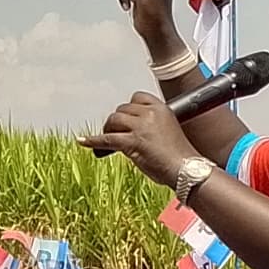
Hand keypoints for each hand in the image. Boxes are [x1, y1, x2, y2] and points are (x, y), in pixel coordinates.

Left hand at [78, 92, 204, 190]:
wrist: (186, 169)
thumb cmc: (179, 156)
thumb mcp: (167, 131)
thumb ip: (151, 126)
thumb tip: (131, 132)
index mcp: (161, 109)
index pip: (137, 98)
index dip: (128, 109)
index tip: (126, 120)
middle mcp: (150, 114)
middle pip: (122, 110)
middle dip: (116, 122)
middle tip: (115, 135)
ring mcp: (141, 127)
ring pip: (113, 120)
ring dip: (108, 130)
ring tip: (109, 142)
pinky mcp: (133, 142)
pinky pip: (106, 139)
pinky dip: (92, 141)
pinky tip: (82, 142)